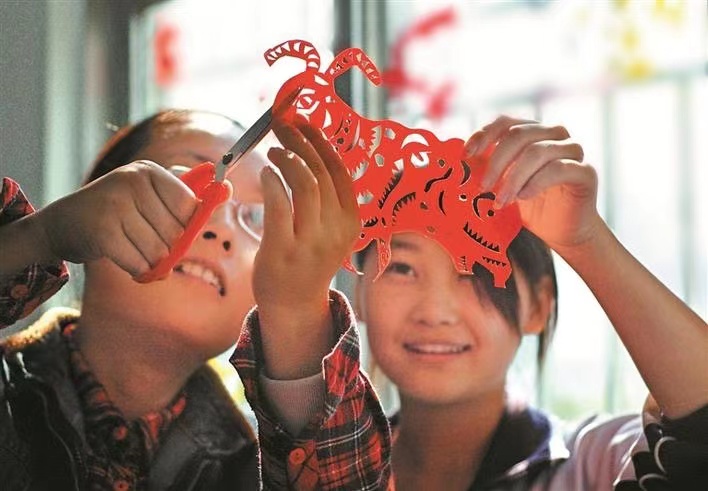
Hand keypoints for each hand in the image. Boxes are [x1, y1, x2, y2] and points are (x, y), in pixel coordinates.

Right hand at [35, 161, 197, 276]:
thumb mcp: (148, 195)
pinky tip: (127, 261)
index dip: (184, 225)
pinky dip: (138, 270)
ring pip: (158, 251)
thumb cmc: (116, 212)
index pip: (189, 205)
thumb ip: (186, 195)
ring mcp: (116, 205)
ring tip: (133, 250)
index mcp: (148, 171)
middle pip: (176, 232)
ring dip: (151, 261)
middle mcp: (132, 181)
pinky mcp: (104, 232)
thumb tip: (228, 188)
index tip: (167, 227)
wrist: (62, 224)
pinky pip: (140, 264)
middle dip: (166, 247)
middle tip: (145, 242)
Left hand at [252, 117, 358, 377]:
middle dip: (301, 141)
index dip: (321, 141)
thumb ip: (324, 196)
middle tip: (282, 124)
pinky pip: (280, 205)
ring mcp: (312, 243)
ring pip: (305, 184)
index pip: (340, 171)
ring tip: (274, 150)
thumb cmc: (307, 258)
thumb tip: (309, 148)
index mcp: (351, 221)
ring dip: (287, 159)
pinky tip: (266, 173)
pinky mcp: (284, 251)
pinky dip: (272, 182)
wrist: (294, 304)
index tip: (303, 121)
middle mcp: (337, 231)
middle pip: (321, 172)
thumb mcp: (327, 228)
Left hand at [464, 115, 600, 252]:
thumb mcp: (503, 186)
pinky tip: (523, 197)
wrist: (563, 232)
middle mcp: (554, 135)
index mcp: (532, 132)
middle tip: (482, 187)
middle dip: (495, 161)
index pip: (505, 123)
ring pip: (537, 152)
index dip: (484, 135)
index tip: (466, 155)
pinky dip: (535, 183)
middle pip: (519, 135)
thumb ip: (487, 170)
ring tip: (500, 200)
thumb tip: (458, 164)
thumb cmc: (530, 207)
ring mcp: (572, 151)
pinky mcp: (585, 171)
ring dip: (513, 177)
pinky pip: (558, 169)